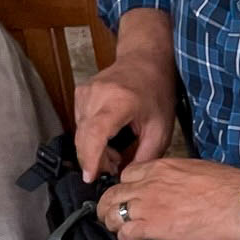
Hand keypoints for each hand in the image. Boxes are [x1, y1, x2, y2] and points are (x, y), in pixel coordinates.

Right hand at [73, 53, 177, 177]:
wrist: (145, 61)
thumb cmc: (156, 92)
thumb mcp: (160, 130)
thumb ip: (145, 157)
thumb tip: (128, 178)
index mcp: (120, 101)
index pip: (96, 133)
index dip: (90, 158)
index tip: (90, 177)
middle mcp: (97, 94)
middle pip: (84, 137)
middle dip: (95, 160)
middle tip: (114, 168)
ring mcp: (85, 92)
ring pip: (80, 133)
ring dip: (94, 150)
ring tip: (116, 153)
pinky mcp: (80, 94)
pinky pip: (80, 124)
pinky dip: (91, 138)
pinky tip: (108, 139)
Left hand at [98, 158, 239, 239]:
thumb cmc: (230, 188)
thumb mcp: (199, 170)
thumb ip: (180, 177)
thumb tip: (182, 188)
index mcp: (162, 167)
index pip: (128, 174)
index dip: (125, 187)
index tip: (129, 196)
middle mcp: (150, 183)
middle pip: (114, 192)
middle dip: (109, 205)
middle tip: (111, 215)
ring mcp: (149, 204)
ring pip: (113, 212)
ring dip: (112, 223)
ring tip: (117, 230)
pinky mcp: (153, 226)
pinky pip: (126, 232)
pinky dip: (125, 238)